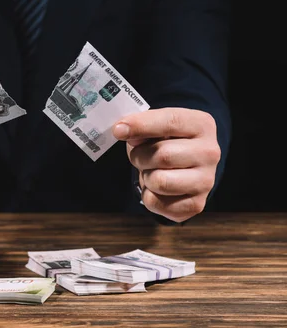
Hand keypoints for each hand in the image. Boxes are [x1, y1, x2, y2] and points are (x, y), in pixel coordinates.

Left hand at [113, 108, 220, 222]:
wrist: (185, 167)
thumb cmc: (166, 142)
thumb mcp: (156, 126)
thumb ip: (142, 126)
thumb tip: (123, 131)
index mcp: (202, 125)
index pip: (170, 122)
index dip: (140, 125)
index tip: (118, 130)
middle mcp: (210, 152)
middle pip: (162, 155)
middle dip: (141, 156)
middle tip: (141, 156)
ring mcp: (206, 181)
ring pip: (160, 181)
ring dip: (146, 177)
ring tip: (152, 171)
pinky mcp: (196, 205)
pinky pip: (156, 202)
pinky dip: (148, 196)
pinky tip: (158, 188)